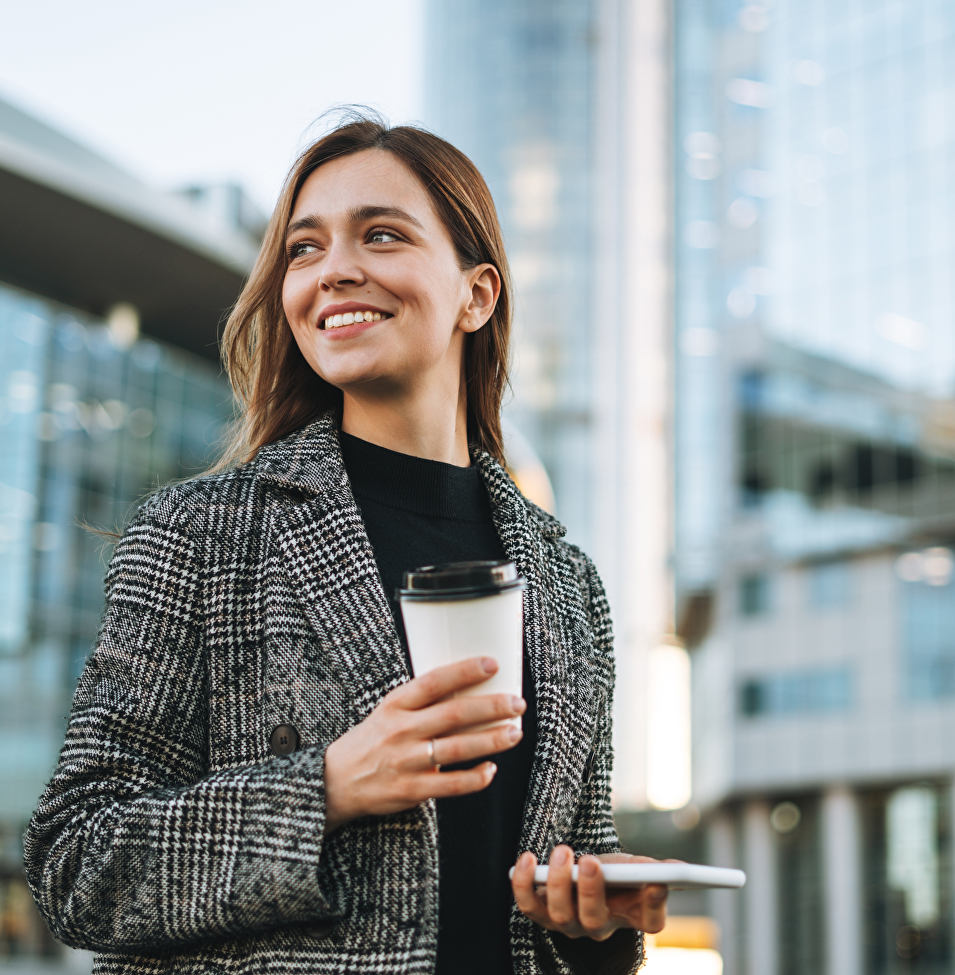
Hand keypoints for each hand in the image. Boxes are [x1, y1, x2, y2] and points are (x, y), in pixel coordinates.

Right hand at [323, 656, 525, 833]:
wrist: (336, 780)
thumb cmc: (372, 740)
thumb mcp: (388, 711)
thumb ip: (422, 703)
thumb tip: (469, 689)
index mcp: (396, 704)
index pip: (434, 682)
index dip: (465, 671)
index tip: (492, 664)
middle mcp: (402, 729)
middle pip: (453, 714)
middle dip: (491, 707)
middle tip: (517, 703)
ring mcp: (407, 760)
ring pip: (457, 748)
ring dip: (491, 740)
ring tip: (514, 733)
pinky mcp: (411, 789)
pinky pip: (451, 784)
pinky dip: (475, 778)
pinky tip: (491, 770)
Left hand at [511, 847, 669, 939]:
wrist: (585, 872)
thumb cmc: (615, 872)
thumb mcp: (636, 866)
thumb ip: (655, 868)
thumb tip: (677, 869)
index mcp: (632, 916)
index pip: (650, 921)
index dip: (655, 905)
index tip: (657, 882)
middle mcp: (600, 927)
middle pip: (596, 921)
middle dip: (592, 890)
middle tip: (591, 860)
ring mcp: (569, 924)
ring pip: (561, 915)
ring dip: (558, 882)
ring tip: (562, 851)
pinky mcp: (542, 913)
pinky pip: (529, 906)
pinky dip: (524, 884)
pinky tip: (527, 859)